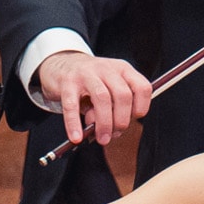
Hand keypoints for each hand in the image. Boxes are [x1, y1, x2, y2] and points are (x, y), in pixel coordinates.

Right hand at [36, 51, 151, 146]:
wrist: (60, 64)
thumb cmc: (90, 82)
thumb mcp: (108, 89)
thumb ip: (113, 109)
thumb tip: (112, 132)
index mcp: (122, 69)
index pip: (143, 88)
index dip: (141, 108)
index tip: (132, 120)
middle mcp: (107, 69)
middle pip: (123, 95)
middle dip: (121, 120)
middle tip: (114, 135)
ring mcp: (86, 73)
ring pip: (102, 98)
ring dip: (104, 123)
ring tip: (101, 139)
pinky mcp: (67, 82)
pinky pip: (72, 105)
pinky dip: (74, 123)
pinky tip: (76, 137)